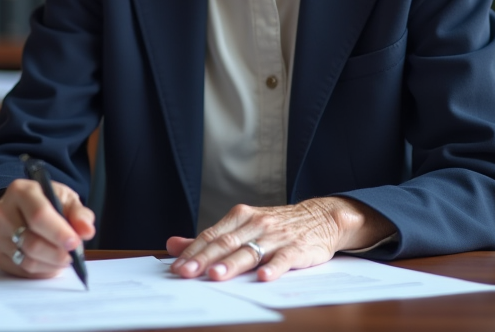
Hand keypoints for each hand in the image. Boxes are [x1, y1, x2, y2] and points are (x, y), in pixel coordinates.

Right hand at [0, 178, 95, 278]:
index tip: (74, 243)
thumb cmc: (47, 202)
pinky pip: (19, 270)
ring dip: (50, 265)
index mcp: (21, 190)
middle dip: (56, 253)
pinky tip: (49, 264)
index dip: (58, 232)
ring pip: (25, 259)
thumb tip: (86, 231)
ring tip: (63, 260)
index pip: (38, 214)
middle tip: (72, 256)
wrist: (21, 208)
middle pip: (30, 241)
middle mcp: (2, 211)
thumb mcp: (66, 199)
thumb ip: (79, 214)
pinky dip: (39, 272)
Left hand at [166, 197, 394, 281]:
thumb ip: (210, 238)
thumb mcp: (243, 226)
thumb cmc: (276, 226)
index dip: (193, 252)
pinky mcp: (297, 248)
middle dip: (205, 259)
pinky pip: (284, 258)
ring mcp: (277, 236)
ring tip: (216, 275)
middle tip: (187, 273)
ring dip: (233, 264)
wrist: (321, 217)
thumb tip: (173, 245)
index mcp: (241, 217)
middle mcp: (256, 224)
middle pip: (227, 243)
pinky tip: (264, 277)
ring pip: (251, 250)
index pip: (212, 235)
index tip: (177, 268)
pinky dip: (274, 267)